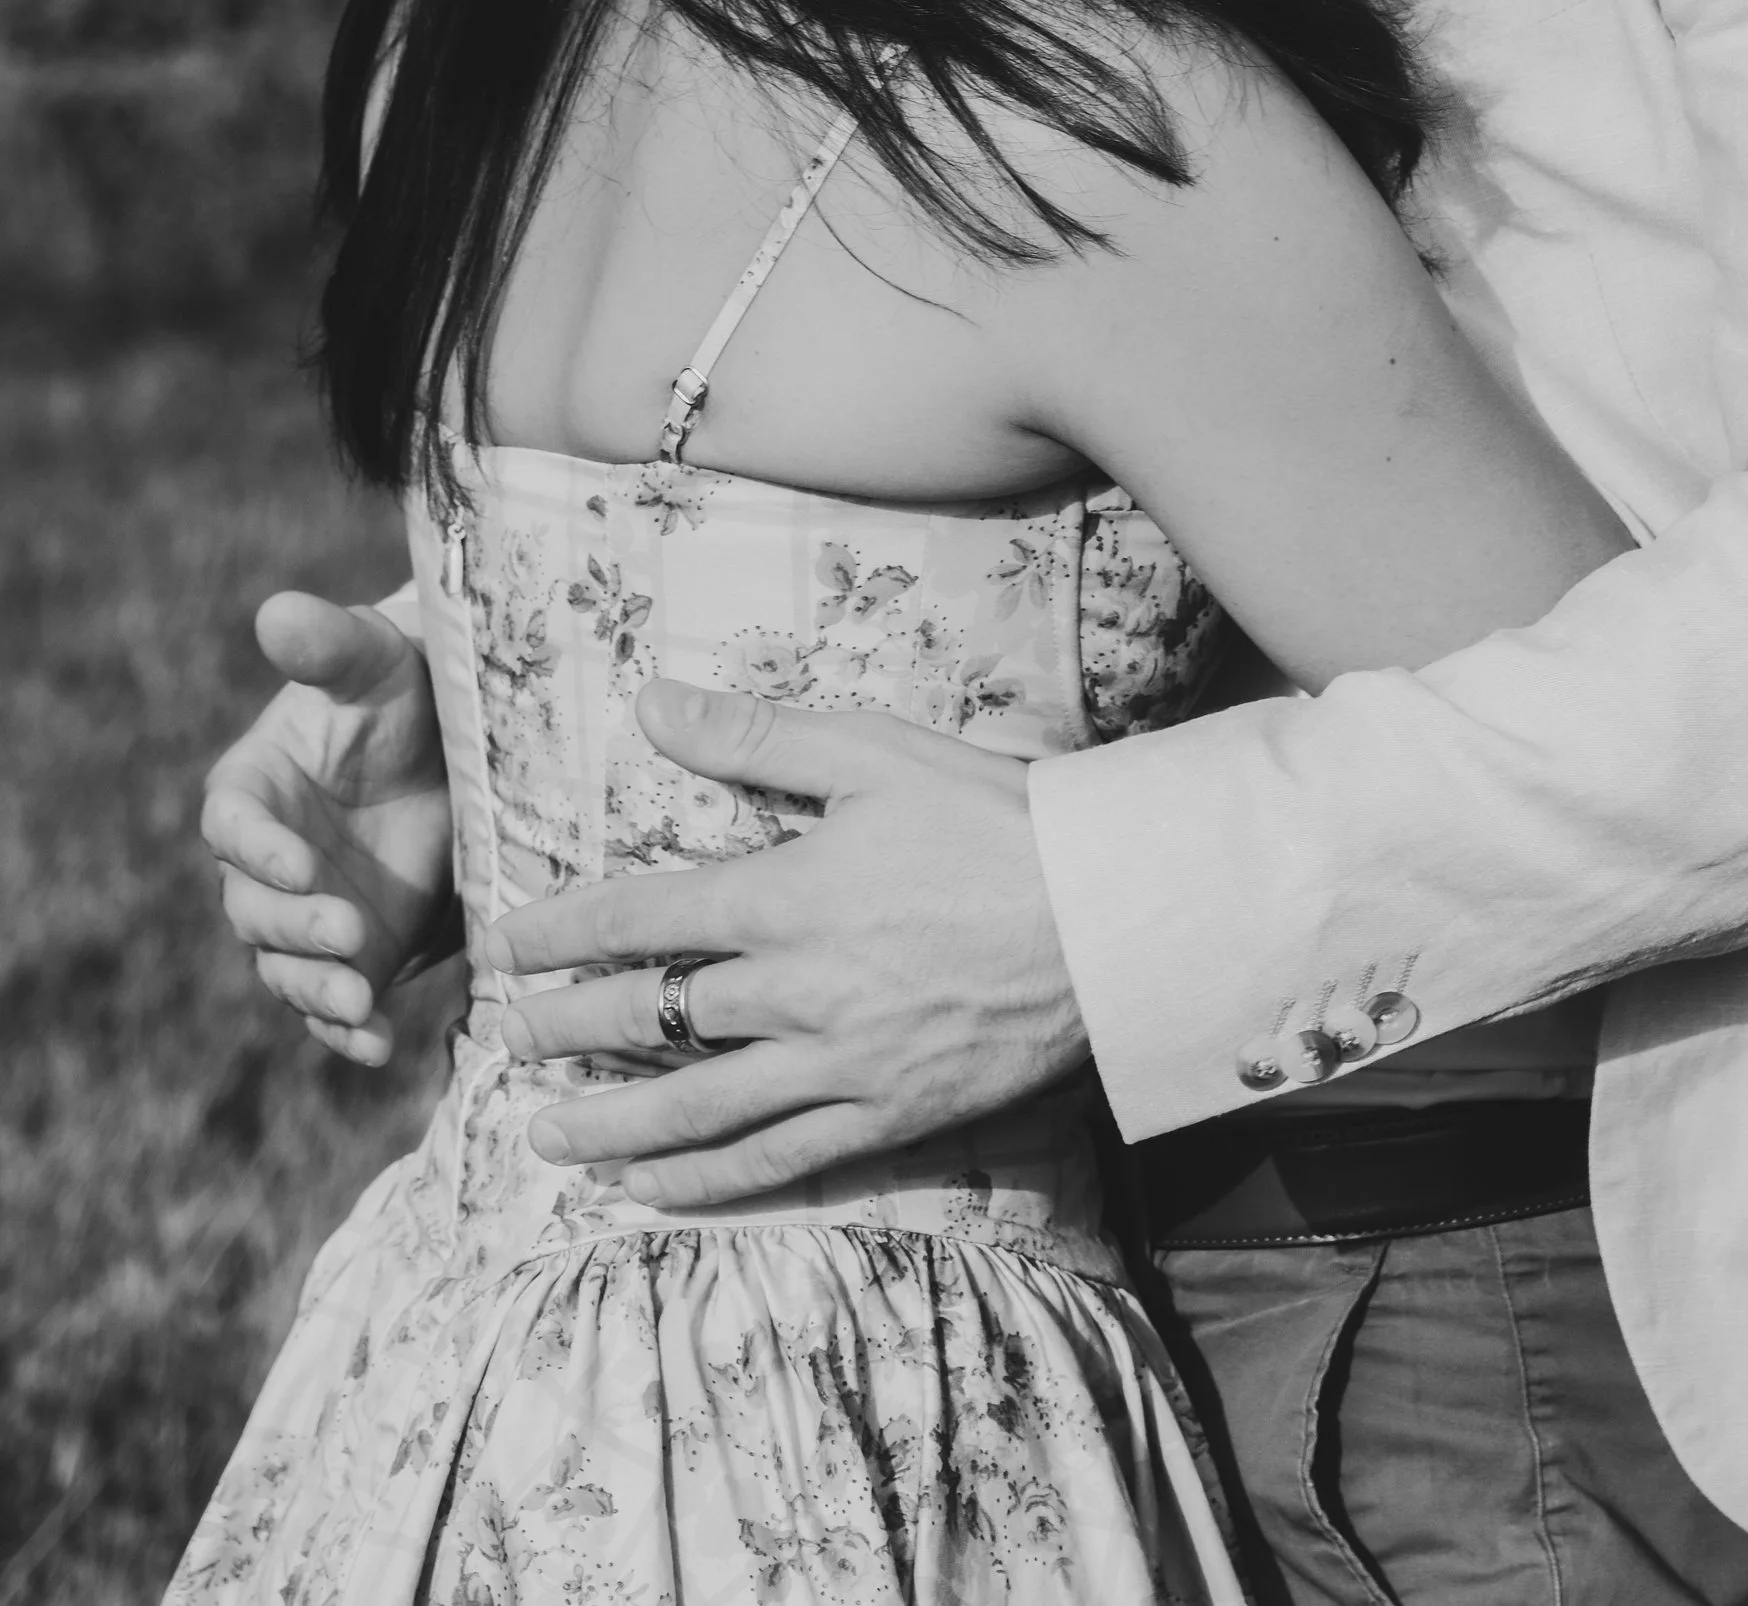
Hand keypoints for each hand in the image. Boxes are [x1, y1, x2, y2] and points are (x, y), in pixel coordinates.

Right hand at [199, 593, 459, 1067]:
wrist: (453, 746)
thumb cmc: (400, 690)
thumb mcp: (371, 660)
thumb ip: (325, 644)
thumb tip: (277, 612)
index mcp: (252, 788)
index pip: (233, 825)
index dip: (258, 848)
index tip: (298, 861)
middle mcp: (268, 861)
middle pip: (255, 909)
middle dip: (297, 927)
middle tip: (350, 932)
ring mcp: (307, 914)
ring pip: (287, 967)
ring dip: (318, 989)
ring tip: (361, 1001)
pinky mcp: (354, 955)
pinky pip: (334, 1005)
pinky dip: (349, 1032)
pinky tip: (378, 1048)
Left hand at [483, 686, 1086, 1205]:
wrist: (1105, 916)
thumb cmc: (992, 818)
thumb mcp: (873, 751)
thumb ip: (756, 735)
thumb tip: (653, 703)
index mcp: (781, 896)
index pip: (637, 916)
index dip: (559, 931)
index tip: (502, 945)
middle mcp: (791, 992)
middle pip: (646, 1017)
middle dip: (560, 1028)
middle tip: (496, 1041)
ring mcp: (835, 1064)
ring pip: (694, 1109)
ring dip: (608, 1124)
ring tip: (542, 1138)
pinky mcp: (883, 1115)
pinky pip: (773, 1162)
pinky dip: (703, 1181)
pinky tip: (653, 1190)